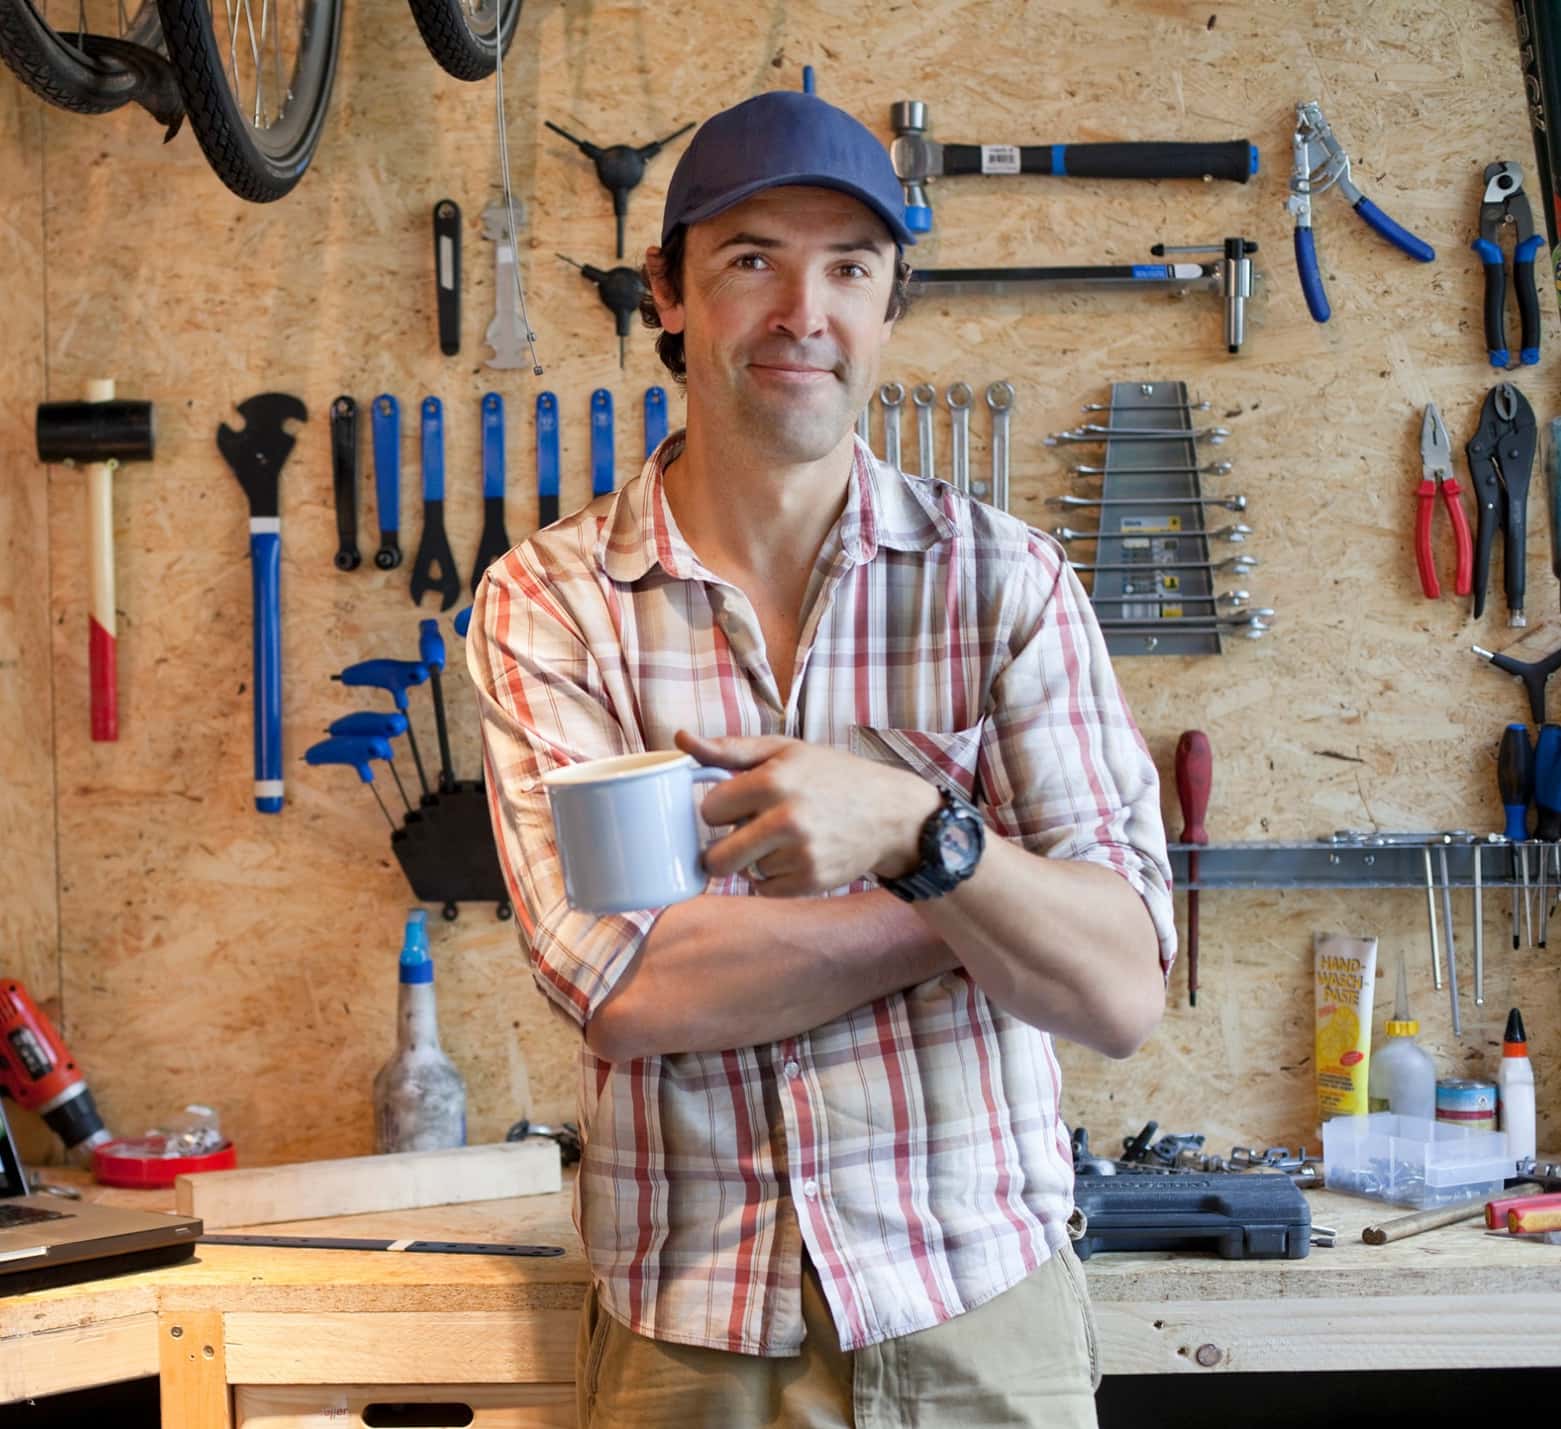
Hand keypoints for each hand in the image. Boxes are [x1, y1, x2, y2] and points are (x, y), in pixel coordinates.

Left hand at [676, 730, 941, 897]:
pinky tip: (796, 855)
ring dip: (754, 859)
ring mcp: (799, 855)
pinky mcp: (810, 882)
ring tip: (785, 838)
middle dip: (723, 848)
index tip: (738, 803)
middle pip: (717, 857)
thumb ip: (729, 749)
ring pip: (743, 872)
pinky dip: (772, 877)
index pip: (709, 811)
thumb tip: (680, 738)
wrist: (890, 813)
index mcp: (773, 781)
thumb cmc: (831, 776)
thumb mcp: (784, 751)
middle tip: (747, 831)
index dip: (720, 808)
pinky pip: (764, 889)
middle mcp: (785, 820)